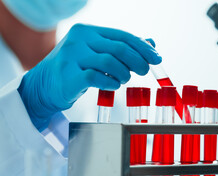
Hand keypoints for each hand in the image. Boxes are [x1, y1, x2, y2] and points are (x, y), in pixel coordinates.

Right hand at [18, 24, 161, 130]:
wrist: (44, 85)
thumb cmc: (75, 68)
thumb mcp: (97, 53)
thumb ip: (122, 48)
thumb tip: (151, 43)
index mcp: (88, 31)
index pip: (122, 35)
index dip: (142, 47)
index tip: (156, 58)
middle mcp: (79, 39)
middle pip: (118, 48)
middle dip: (137, 60)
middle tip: (144, 71)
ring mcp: (72, 56)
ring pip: (109, 62)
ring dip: (124, 73)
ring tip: (124, 79)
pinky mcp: (68, 75)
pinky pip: (96, 77)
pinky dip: (110, 82)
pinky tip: (113, 85)